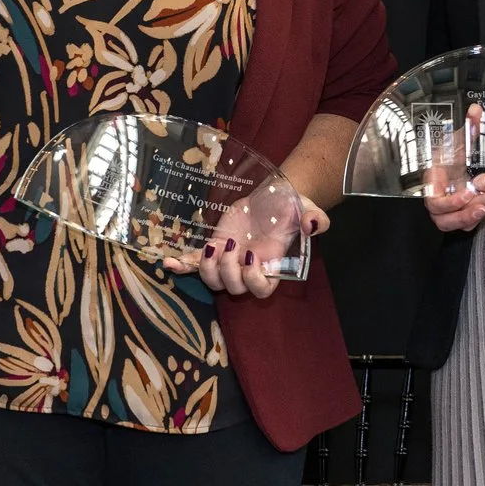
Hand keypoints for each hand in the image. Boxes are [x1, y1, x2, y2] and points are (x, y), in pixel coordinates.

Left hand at [166, 194, 329, 300]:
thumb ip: (316, 218)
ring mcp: (228, 261)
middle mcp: (249, 269)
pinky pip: (194, 264)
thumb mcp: (308, 208)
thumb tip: (313, 226)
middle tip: (231, 246)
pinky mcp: (213, 249)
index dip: (254, 280)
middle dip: (228, 271)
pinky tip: (168, 263)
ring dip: (207, 269)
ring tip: (211, 248)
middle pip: (234, 288)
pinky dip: (181, 266)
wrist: (271, 196)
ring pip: (213, 282)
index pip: (263, 289)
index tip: (251, 256)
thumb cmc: (291, 206)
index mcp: (273, 265)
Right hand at [422, 104, 484, 233]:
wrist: (456, 160)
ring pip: (446, 222)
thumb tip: (475, 110)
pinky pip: (457, 223)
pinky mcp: (454, 211)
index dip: (448, 201)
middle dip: (459, 215)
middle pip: (438, 216)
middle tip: (481, 207)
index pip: (432, 198)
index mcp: (434, 179)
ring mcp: (444, 205)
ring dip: (464, 220)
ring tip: (484, 212)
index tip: (468, 193)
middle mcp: (436, 194)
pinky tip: (483, 215)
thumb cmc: (455, 151)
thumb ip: (469, 125)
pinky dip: (468, 222)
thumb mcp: (463, 138)